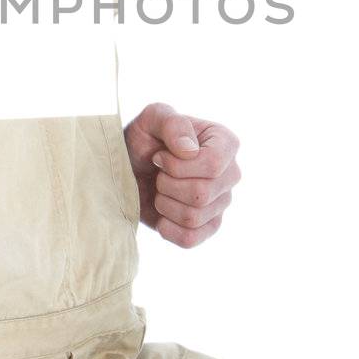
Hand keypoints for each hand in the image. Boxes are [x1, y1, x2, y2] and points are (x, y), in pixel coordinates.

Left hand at [123, 101, 240, 247]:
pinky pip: (190, 239)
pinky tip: (161, 213)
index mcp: (224, 142)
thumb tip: (190, 151)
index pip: (213, 165)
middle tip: (157, 174)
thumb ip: (173, 124)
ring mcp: (221, 203)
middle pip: (203, 193)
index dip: (178, 166)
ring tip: (159, 190)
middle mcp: (230, 173)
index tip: (159, 156)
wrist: (129, 168)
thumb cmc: (143, 139)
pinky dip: (167, 228)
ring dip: (165, 204)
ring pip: (194, 217)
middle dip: (167, 185)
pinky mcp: (207, 227)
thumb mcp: (151, 119)